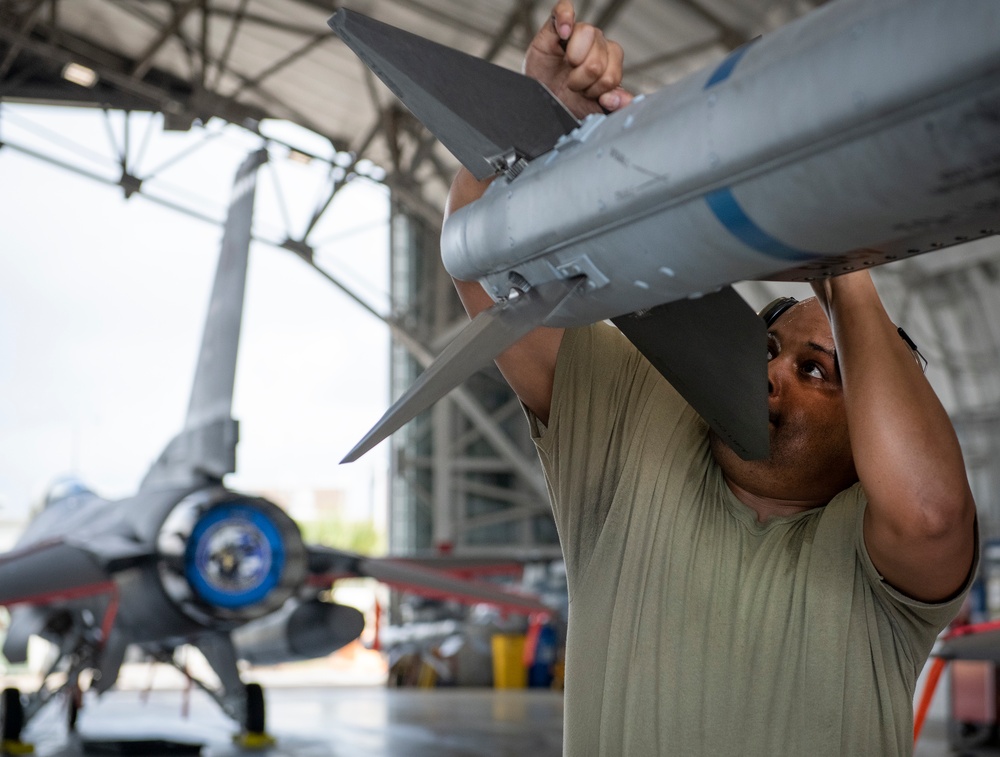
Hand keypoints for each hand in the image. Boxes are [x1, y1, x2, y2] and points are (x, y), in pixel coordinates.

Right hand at [524, 0, 632, 118]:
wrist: (542, 97)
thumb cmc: (565, 98)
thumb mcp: (591, 108)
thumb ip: (612, 104)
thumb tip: (624, 100)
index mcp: (610, 61)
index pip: (613, 74)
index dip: (597, 89)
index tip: (586, 94)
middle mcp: (597, 44)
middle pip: (598, 60)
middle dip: (582, 80)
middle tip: (572, 84)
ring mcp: (578, 33)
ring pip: (588, 34)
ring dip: (574, 59)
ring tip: (567, 68)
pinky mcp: (557, 25)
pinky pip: (564, 9)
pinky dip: (565, 20)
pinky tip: (563, 34)